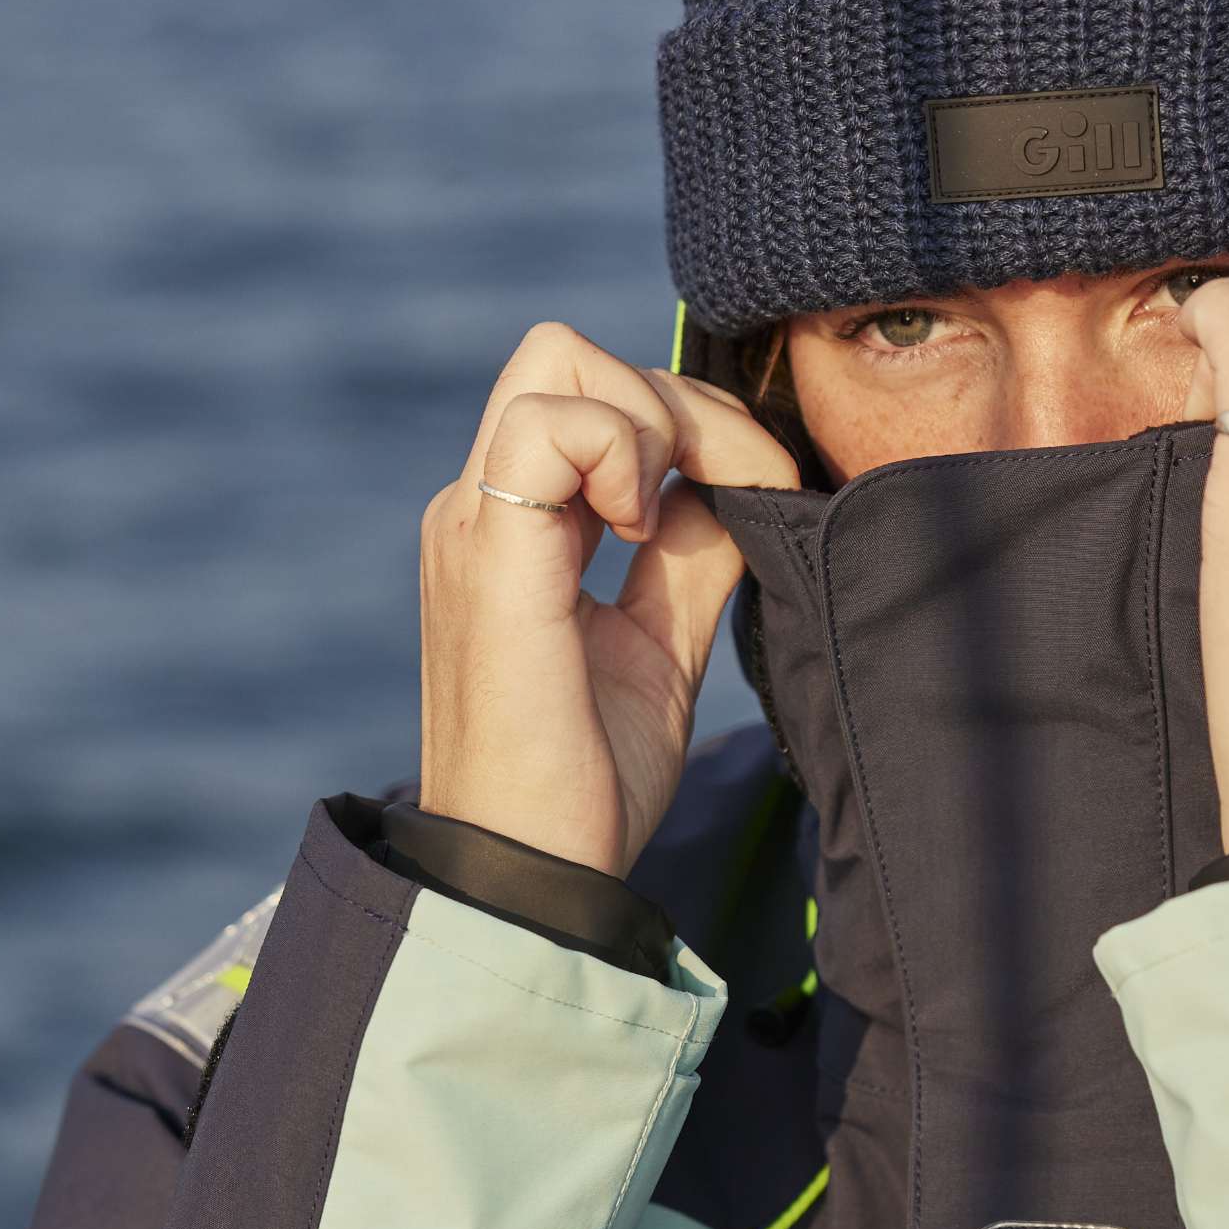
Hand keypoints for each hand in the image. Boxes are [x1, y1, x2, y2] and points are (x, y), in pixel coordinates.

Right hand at [419, 322, 800, 876]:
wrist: (531, 876)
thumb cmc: (587, 783)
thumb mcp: (660, 648)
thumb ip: (690, 559)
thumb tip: (735, 483)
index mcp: (516, 529)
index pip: (591, 397)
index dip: (689, 422)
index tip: (753, 491)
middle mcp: (480, 510)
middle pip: (565, 352)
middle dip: (673, 399)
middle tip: (727, 486)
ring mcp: (475, 524)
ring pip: (559, 362)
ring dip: (654, 419)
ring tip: (671, 523)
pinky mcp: (489, 555)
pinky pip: (550, 426)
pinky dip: (623, 450)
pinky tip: (645, 533)